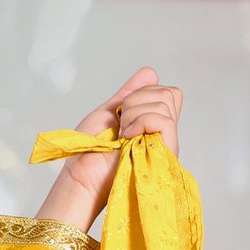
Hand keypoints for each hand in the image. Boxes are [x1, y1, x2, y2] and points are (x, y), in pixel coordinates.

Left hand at [34, 67, 182, 230]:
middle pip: (168, 93)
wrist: (81, 177)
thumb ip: (129, 94)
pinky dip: (141, 122)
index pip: (167, 93)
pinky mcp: (165, 152)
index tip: (121, 112)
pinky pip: (165, 120)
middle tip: (120, 124)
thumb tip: (150, 72)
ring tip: (122, 134)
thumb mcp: (108, 113)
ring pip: (165, 102)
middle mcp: (163, 132)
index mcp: (152, 123)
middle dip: (137, 101)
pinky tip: (127, 138)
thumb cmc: (88, 151)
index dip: (144, 93)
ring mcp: (166, 142)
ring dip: (134, 113)